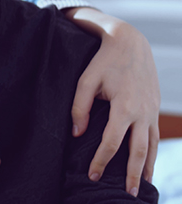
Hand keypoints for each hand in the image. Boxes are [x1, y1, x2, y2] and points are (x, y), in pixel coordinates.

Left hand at [66, 8, 159, 196]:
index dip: (101, 161)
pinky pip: (155, 136)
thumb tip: (76, 134)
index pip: (111, 142)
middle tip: (127, 194)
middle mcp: (141, 112)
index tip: (92, 175)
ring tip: (142, 188)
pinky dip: (154, 154)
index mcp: (123, 107)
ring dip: (148, 169)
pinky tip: (149, 166)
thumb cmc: (103, 61)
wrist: (130, 43)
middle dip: (132, 175)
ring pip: (151, 146)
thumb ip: (79, 107)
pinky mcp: (154, 109)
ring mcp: (151, 111)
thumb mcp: (86, 80)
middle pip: (138, 151)